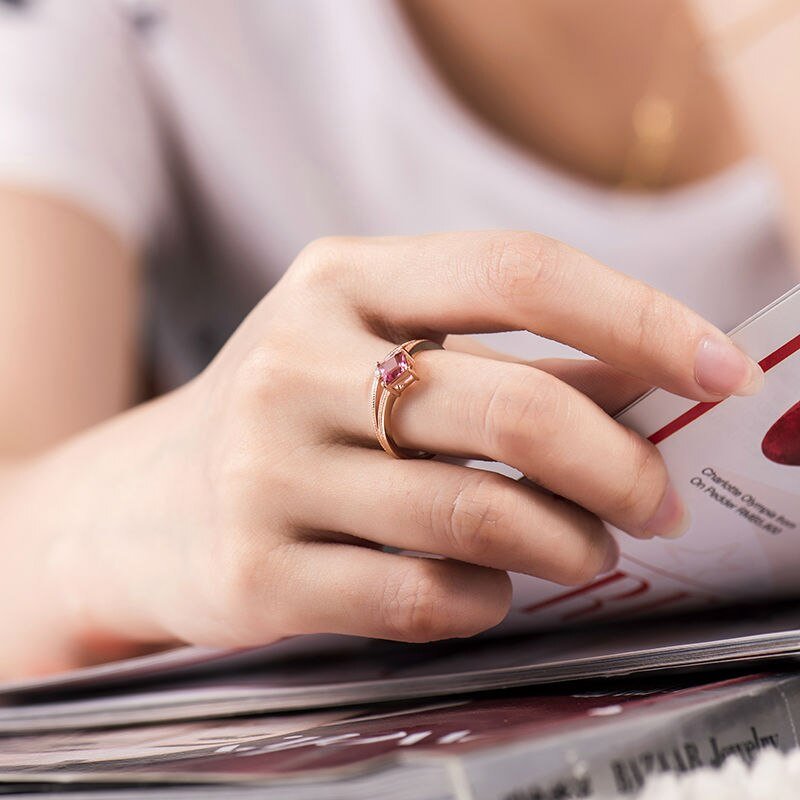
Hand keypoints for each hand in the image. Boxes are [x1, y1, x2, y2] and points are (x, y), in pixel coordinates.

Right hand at [52, 231, 762, 651]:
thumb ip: (501, 362)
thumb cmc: (286, 417)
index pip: (516, 272)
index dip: (639, 316)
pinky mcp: (255, 573)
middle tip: (658, 499)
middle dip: (619, 463)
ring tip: (586, 550)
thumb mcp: (371, 352)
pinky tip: (486, 587)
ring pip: (474, 512)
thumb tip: (644, 386)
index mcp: (338, 280)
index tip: (719, 369)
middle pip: (509, 403)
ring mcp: (265, 470)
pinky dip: (484, 598)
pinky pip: (420, 595)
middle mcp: (293, 363)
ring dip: (565, 542)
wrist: (139, 504)